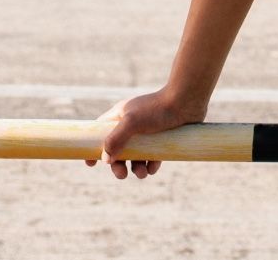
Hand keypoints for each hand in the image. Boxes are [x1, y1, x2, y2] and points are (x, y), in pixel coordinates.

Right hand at [83, 88, 207, 179]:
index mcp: (120, 116)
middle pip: (118, 150)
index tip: (90, 164)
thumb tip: (105, 159)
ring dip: (136, 169)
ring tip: (143, 172)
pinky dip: (151, 165)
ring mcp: (147, 133)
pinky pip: (152, 158)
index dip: (94, 147)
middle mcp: (132, 125)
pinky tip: (154, 166)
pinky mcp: (162, 139)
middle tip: (121, 175)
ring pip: (136, 157)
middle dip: (118, 165)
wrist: (187, 102)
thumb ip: (115, 139)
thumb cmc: (157, 108)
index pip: (101, 132)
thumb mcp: (132, 122)